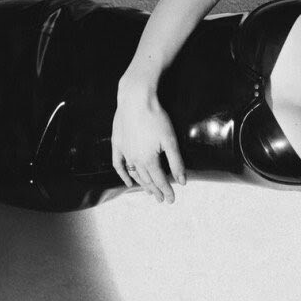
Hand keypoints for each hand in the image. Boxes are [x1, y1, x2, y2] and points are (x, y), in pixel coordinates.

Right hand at [111, 76, 185, 203]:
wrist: (135, 99)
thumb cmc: (156, 118)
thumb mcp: (170, 141)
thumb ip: (176, 162)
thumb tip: (183, 182)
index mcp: (148, 160)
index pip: (160, 181)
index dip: (167, 191)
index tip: (172, 200)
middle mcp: (134, 159)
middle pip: (147, 180)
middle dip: (156, 191)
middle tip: (163, 199)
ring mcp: (124, 152)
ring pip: (134, 174)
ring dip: (142, 185)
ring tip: (150, 192)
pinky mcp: (117, 144)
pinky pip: (118, 164)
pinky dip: (123, 174)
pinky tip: (128, 181)